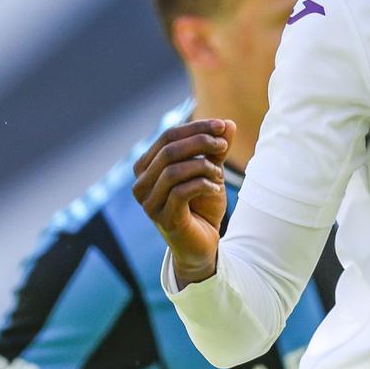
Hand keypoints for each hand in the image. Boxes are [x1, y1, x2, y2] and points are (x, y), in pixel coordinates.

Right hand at [131, 119, 234, 283]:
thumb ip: (216, 150)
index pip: (168, 135)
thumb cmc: (202, 207)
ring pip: (173, 170)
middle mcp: (141, 184)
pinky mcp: (163, 218)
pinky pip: (180, 192)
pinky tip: (214, 189)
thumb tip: (228, 123)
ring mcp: (149, 203)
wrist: (203, 245)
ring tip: (219, 175)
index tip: (222, 126)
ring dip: (202, 167)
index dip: (196, 127)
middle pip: (168, 150)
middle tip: (224, 146)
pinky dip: (202, 185)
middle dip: (200, 142)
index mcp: (146, 167)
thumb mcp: (211, 172)